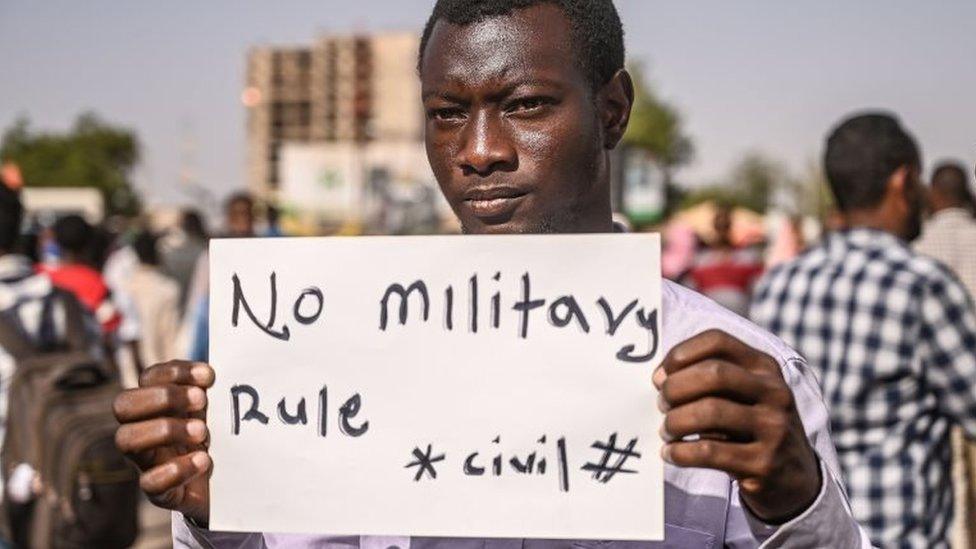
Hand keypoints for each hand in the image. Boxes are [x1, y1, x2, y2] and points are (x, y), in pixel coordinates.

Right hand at [113, 361, 213, 523]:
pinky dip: (177, 470)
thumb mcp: (213, 412)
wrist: (225, 486)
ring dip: (166, 429)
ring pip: (127, 440)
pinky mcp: (158, 492)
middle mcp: (142, 430)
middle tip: (202, 401)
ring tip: (202, 432)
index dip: (175, 372)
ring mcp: (146, 461)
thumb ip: (208, 392)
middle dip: (164, 397)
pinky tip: (203, 461)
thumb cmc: (214, 440)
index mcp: (156, 406)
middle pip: (123, 405)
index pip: (148, 378)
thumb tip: (210, 374)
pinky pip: (150, 483)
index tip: (209, 377)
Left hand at [654, 330, 820, 522]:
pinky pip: (709, 452)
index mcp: (764, 367)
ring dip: (675, 421)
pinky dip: (680, 452)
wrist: (794, 478)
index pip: (717, 341)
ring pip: (710, 411)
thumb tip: (660, 378)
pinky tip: (670, 454)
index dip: (680, 354)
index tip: (660, 376)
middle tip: (661, 405)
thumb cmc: (751, 428)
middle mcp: (774, 392)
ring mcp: (773, 428)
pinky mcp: (763, 463)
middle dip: (675, 388)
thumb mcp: (743, 395)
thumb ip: (710, 380)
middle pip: (713, 373)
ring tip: (666, 431)